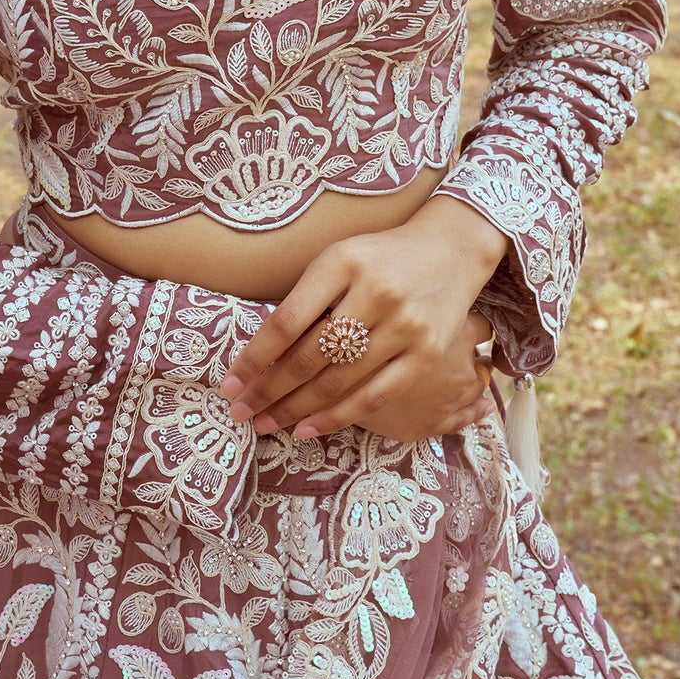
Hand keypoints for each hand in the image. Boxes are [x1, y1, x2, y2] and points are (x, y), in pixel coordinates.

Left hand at [220, 195, 508, 442]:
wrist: (449, 250)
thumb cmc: (380, 257)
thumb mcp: (338, 258)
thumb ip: (306, 299)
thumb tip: (260, 356)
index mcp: (342, 262)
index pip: (287, 321)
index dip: (255, 358)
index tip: (230, 382)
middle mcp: (374, 292)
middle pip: (309, 356)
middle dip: (269, 390)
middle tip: (241, 411)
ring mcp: (404, 325)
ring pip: (338, 380)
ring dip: (296, 409)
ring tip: (267, 423)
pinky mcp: (427, 353)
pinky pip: (375, 395)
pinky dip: (338, 416)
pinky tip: (308, 428)